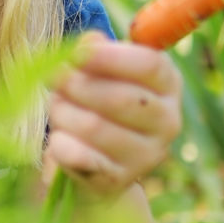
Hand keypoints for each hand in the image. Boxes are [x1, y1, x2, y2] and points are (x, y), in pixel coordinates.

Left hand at [46, 34, 180, 197]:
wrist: (100, 162)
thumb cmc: (100, 102)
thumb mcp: (103, 71)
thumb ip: (97, 52)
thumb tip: (89, 42)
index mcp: (169, 85)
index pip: (149, 65)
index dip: (109, 57)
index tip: (75, 53)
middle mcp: (168, 121)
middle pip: (120, 97)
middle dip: (77, 85)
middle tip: (54, 79)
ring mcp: (147, 155)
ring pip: (94, 127)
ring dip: (64, 113)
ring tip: (57, 108)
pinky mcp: (120, 179)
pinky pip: (79, 157)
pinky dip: (60, 143)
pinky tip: (58, 138)